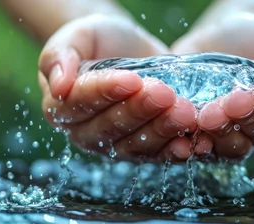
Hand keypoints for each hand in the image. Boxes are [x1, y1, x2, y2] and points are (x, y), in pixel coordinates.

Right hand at [38, 14, 197, 161]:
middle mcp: (87, 133)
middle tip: (164, 93)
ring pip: (138, 145)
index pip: (82, 103)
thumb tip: (58, 86)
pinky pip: (160, 156)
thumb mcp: (77, 36)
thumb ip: (59, 57)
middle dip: (140, 110)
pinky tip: (194, 142)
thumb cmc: (97, 40)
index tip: (131, 79)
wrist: (128, 47)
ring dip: (163, 130)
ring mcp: (117, 145)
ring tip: (185, 112)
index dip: (107, 92)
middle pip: (112, 127)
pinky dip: (178, 150)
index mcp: (62, 107)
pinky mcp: (146, 150)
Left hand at [172, 12, 253, 159]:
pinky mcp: (205, 138)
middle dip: (248, 117)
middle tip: (233, 101)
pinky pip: (203, 150)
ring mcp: (235, 137)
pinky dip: (195, 146)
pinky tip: (188, 135)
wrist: (218, 34)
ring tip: (208, 115)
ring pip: (235, 147)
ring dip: (222, 133)